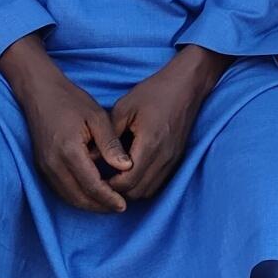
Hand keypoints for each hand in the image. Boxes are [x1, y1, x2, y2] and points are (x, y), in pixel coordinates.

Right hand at [0, 41, 130, 212]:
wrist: (39, 92)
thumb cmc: (71, 101)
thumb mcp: (97, 117)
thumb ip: (111, 144)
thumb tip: (126, 167)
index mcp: (69, 151)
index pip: (92, 186)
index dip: (109, 198)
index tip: (125, 204)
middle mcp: (54, 163)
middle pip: (79, 198)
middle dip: (101, 207)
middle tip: (120, 207)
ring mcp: (45, 167)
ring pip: (69, 197)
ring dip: (89, 205)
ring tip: (109, 204)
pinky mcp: (42, 166)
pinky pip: (61, 190)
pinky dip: (78, 197)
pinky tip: (92, 194)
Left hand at [108, 47, 226, 200]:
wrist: (186, 86)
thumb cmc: (154, 93)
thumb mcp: (124, 108)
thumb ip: (108, 136)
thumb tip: (91, 156)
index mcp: (150, 143)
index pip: (128, 181)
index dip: (109, 185)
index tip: (96, 177)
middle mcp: (164, 157)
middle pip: (138, 192)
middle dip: (118, 190)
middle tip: (103, 179)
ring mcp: (172, 160)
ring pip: (149, 191)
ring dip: (132, 189)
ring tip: (115, 177)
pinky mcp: (176, 159)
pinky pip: (158, 183)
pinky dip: (143, 184)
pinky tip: (131, 172)